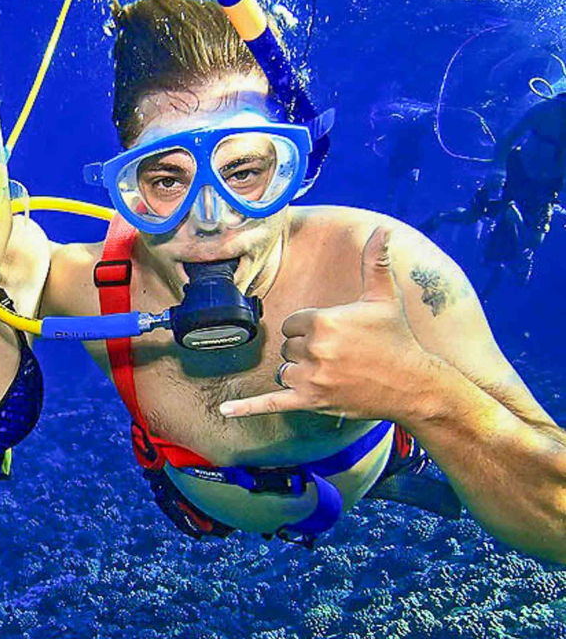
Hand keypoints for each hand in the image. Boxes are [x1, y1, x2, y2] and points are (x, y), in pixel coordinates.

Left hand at [218, 227, 427, 422]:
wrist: (413, 385)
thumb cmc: (397, 338)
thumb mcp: (384, 297)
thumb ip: (374, 261)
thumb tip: (383, 229)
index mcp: (323, 321)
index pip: (292, 323)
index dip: (311, 329)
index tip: (337, 334)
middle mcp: (314, 349)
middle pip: (288, 347)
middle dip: (307, 351)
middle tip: (340, 356)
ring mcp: (311, 378)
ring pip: (284, 371)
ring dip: (300, 373)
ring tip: (333, 373)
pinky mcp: (311, 401)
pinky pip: (271, 403)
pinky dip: (247, 408)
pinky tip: (225, 409)